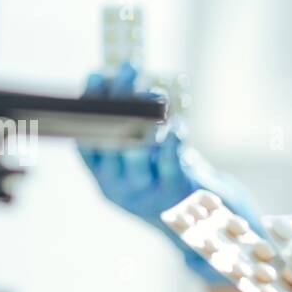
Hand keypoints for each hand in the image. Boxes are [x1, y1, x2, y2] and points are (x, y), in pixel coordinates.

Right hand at [79, 63, 259, 283]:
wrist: (204, 222)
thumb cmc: (170, 178)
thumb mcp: (141, 159)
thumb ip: (128, 126)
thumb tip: (118, 76)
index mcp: (104, 179)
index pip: (86, 140)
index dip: (89, 107)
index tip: (97, 75)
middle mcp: (119, 189)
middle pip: (111, 140)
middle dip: (118, 101)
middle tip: (127, 70)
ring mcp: (147, 194)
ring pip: (138, 151)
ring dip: (146, 116)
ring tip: (153, 93)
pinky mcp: (177, 194)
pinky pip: (172, 161)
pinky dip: (173, 139)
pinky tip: (175, 123)